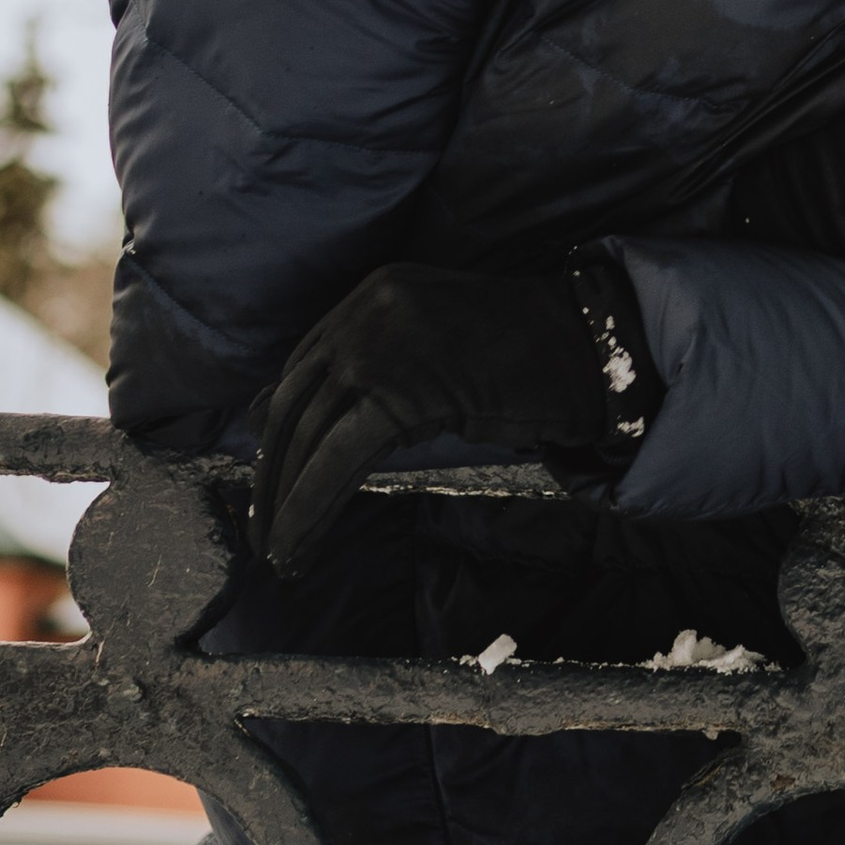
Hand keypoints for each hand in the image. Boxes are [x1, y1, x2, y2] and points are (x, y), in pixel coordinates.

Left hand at [252, 265, 612, 578]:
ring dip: (286, 501)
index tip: (271, 484)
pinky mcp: (401, 391)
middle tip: (262, 532)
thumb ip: (363, 370)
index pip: (302, 370)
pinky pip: (338, 458)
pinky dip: (311, 507)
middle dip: (272, 475)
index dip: (278, 435)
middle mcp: (367, 311)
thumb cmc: (515, 356)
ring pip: (311, 436)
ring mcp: (382, 346)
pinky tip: (299, 545)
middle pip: (296, 403)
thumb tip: (265, 414)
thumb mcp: (426, 349)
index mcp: (371, 293)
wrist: (582, 349)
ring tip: (279, 551)